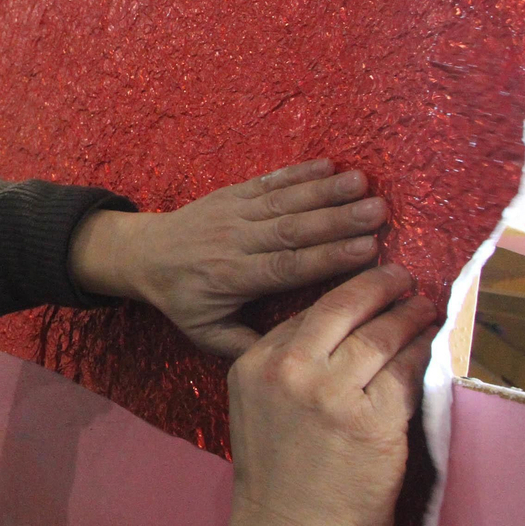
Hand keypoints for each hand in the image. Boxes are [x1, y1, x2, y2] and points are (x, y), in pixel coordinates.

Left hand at [70, 159, 387, 354]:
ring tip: (364, 184)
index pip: (286, 267)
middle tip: (380, 212)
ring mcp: (235, 212)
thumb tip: (293, 361)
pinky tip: (330, 165)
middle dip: (338, 220)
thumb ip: (245, 346)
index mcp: (234, 277)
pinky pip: (269, 181)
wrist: (144, 255)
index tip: (367, 250)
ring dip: (326, 190)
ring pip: (285, 201)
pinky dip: (299, 172)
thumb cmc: (182, 299)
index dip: (327, 257)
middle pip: (293, 229)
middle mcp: (237, 241)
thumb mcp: (205, 332)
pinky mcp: (234, 192)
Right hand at [217, 264, 437, 525]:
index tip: (362, 286)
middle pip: (341, 307)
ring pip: (380, 335)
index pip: (305, 313)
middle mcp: (288, 369)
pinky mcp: (372, 419)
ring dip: (408, 315)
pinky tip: (434, 342)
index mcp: (253, 364)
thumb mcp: (259, 409)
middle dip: (377, 284)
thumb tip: (337, 339)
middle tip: (400, 275)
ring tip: (424, 306)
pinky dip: (424, 352)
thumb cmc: (276, 482)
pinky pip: (407, 372)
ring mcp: (331, 392)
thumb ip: (286, 371)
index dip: (341, 296)